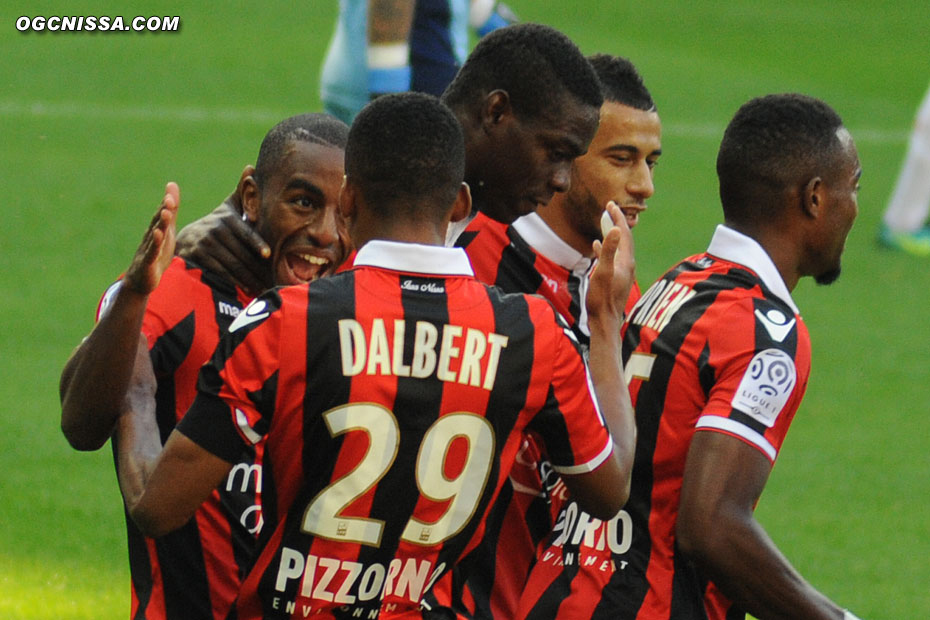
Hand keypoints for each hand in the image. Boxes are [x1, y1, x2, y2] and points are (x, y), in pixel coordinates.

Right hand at [123, 183, 179, 294]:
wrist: (141, 280)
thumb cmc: (157, 253)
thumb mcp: (168, 232)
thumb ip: (172, 212)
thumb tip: (172, 187)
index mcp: (157, 230)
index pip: (162, 214)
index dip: (167, 202)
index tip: (171, 189)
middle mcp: (151, 237)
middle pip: (158, 222)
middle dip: (164, 209)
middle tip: (169, 198)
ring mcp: (148, 249)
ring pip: (155, 235)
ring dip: (160, 224)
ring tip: (166, 213)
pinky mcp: (148, 262)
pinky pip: (152, 252)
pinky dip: (155, 243)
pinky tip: (158, 235)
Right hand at [175, 199, 270, 294]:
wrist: (187, 238)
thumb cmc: (217, 224)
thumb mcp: (227, 207)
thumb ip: (242, 192)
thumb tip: (251, 169)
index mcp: (227, 218)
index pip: (245, 232)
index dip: (256, 243)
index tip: (268, 254)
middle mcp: (215, 229)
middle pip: (241, 252)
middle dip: (258, 269)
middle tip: (272, 280)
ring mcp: (205, 243)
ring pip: (233, 264)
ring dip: (250, 278)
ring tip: (263, 288)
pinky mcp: (198, 256)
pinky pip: (221, 272)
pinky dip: (235, 282)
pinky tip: (247, 289)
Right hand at [586, 201, 634, 322]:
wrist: (605, 321)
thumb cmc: (601, 298)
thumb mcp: (602, 272)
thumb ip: (608, 251)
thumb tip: (617, 229)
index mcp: (626, 261)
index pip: (624, 233)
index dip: (618, 217)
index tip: (610, 204)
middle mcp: (627, 264)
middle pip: (624, 238)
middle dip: (617, 221)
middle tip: (609, 208)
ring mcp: (622, 272)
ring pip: (619, 247)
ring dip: (612, 233)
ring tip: (604, 222)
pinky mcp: (616, 278)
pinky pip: (613, 256)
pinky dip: (606, 247)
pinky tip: (596, 246)